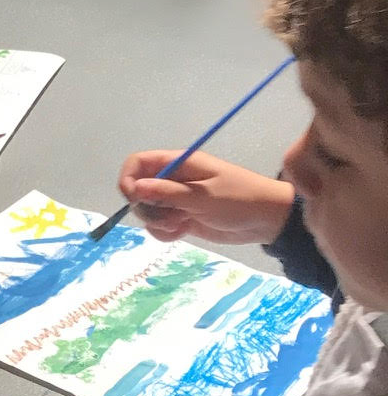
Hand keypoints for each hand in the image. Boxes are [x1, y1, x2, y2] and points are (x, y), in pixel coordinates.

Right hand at [115, 149, 295, 245]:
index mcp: (179, 164)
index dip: (129, 179)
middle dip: (145, 207)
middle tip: (167, 217)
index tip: (134, 199)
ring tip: (180, 224)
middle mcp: (173, 180)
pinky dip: (166, 232)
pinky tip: (184, 231)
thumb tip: (134, 188)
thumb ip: (167, 193)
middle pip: (138, 190)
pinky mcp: (182, 218)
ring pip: (148, 211)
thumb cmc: (239, 200)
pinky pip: (160, 226)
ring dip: (157, 222)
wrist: (266, 220)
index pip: (138, 163)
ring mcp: (176, 200)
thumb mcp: (202, 196)